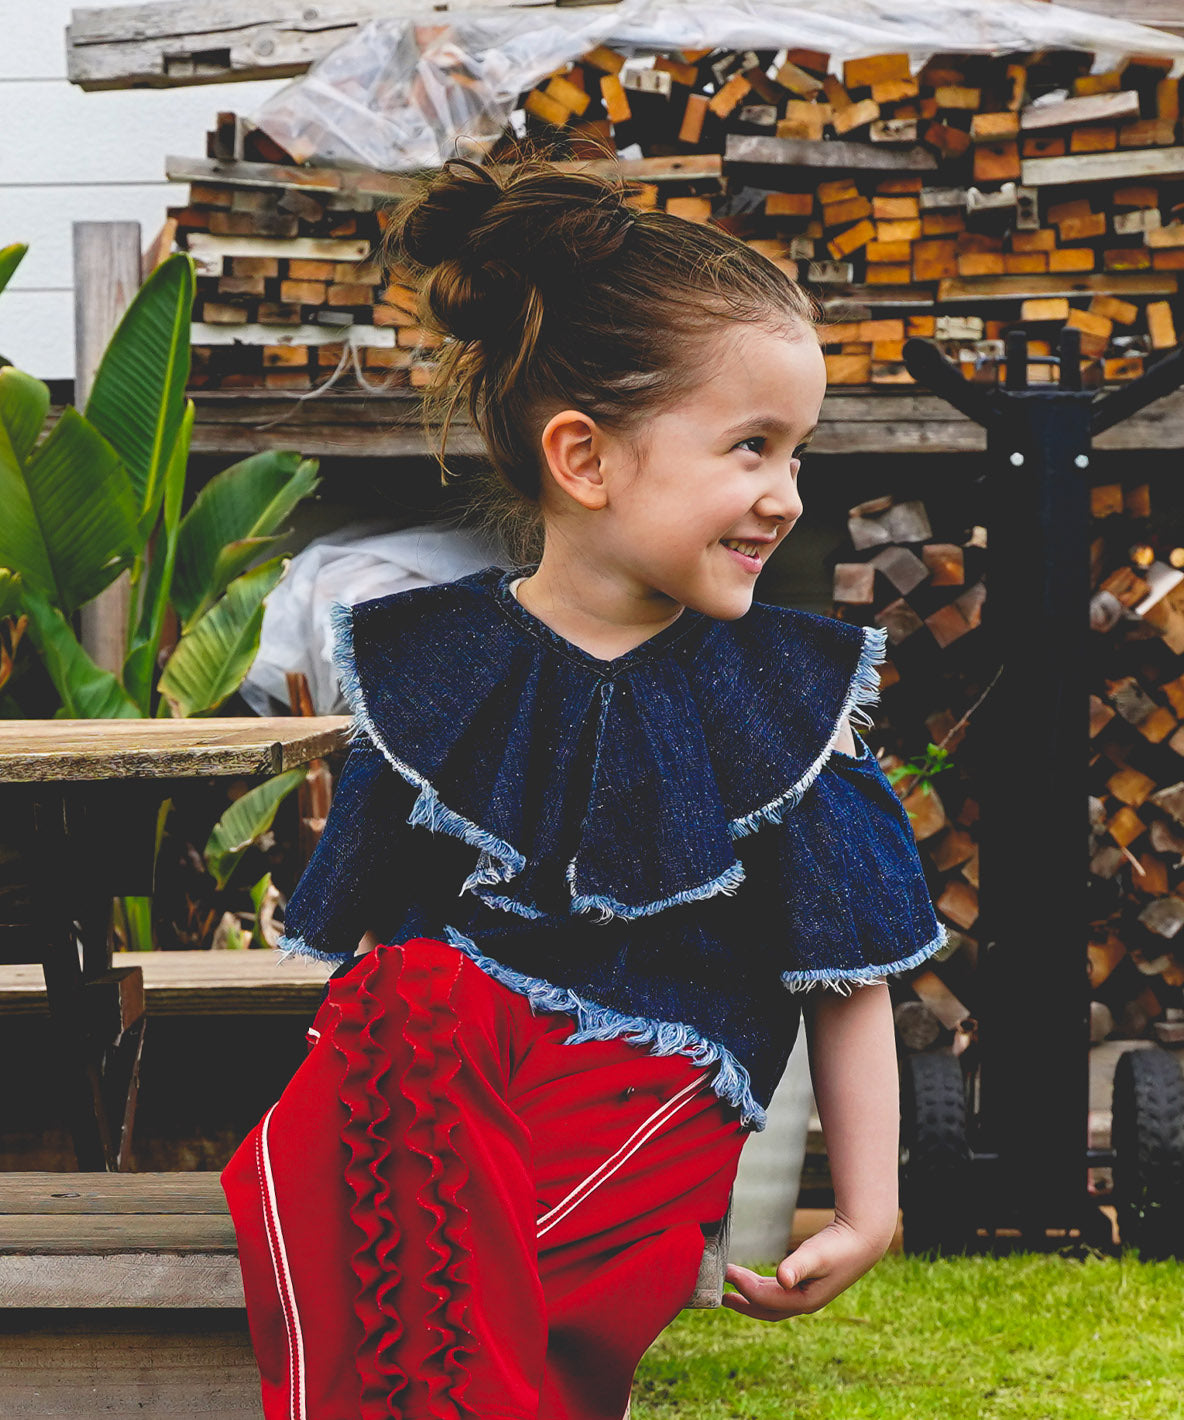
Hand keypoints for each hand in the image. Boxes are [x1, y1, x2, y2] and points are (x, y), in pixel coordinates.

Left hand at [721, 1216, 891, 1321]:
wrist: (862, 1240)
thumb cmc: (839, 1246)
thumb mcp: (816, 1254)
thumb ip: (797, 1265)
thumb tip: (781, 1278)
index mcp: (805, 1301)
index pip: (765, 1299)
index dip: (744, 1287)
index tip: (726, 1272)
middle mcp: (803, 1303)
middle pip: (765, 1309)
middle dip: (742, 1302)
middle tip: (718, 1293)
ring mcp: (805, 1296)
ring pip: (770, 1302)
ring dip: (749, 1295)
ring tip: (729, 1287)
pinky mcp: (806, 1286)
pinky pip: (777, 1293)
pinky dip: (761, 1288)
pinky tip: (752, 1280)